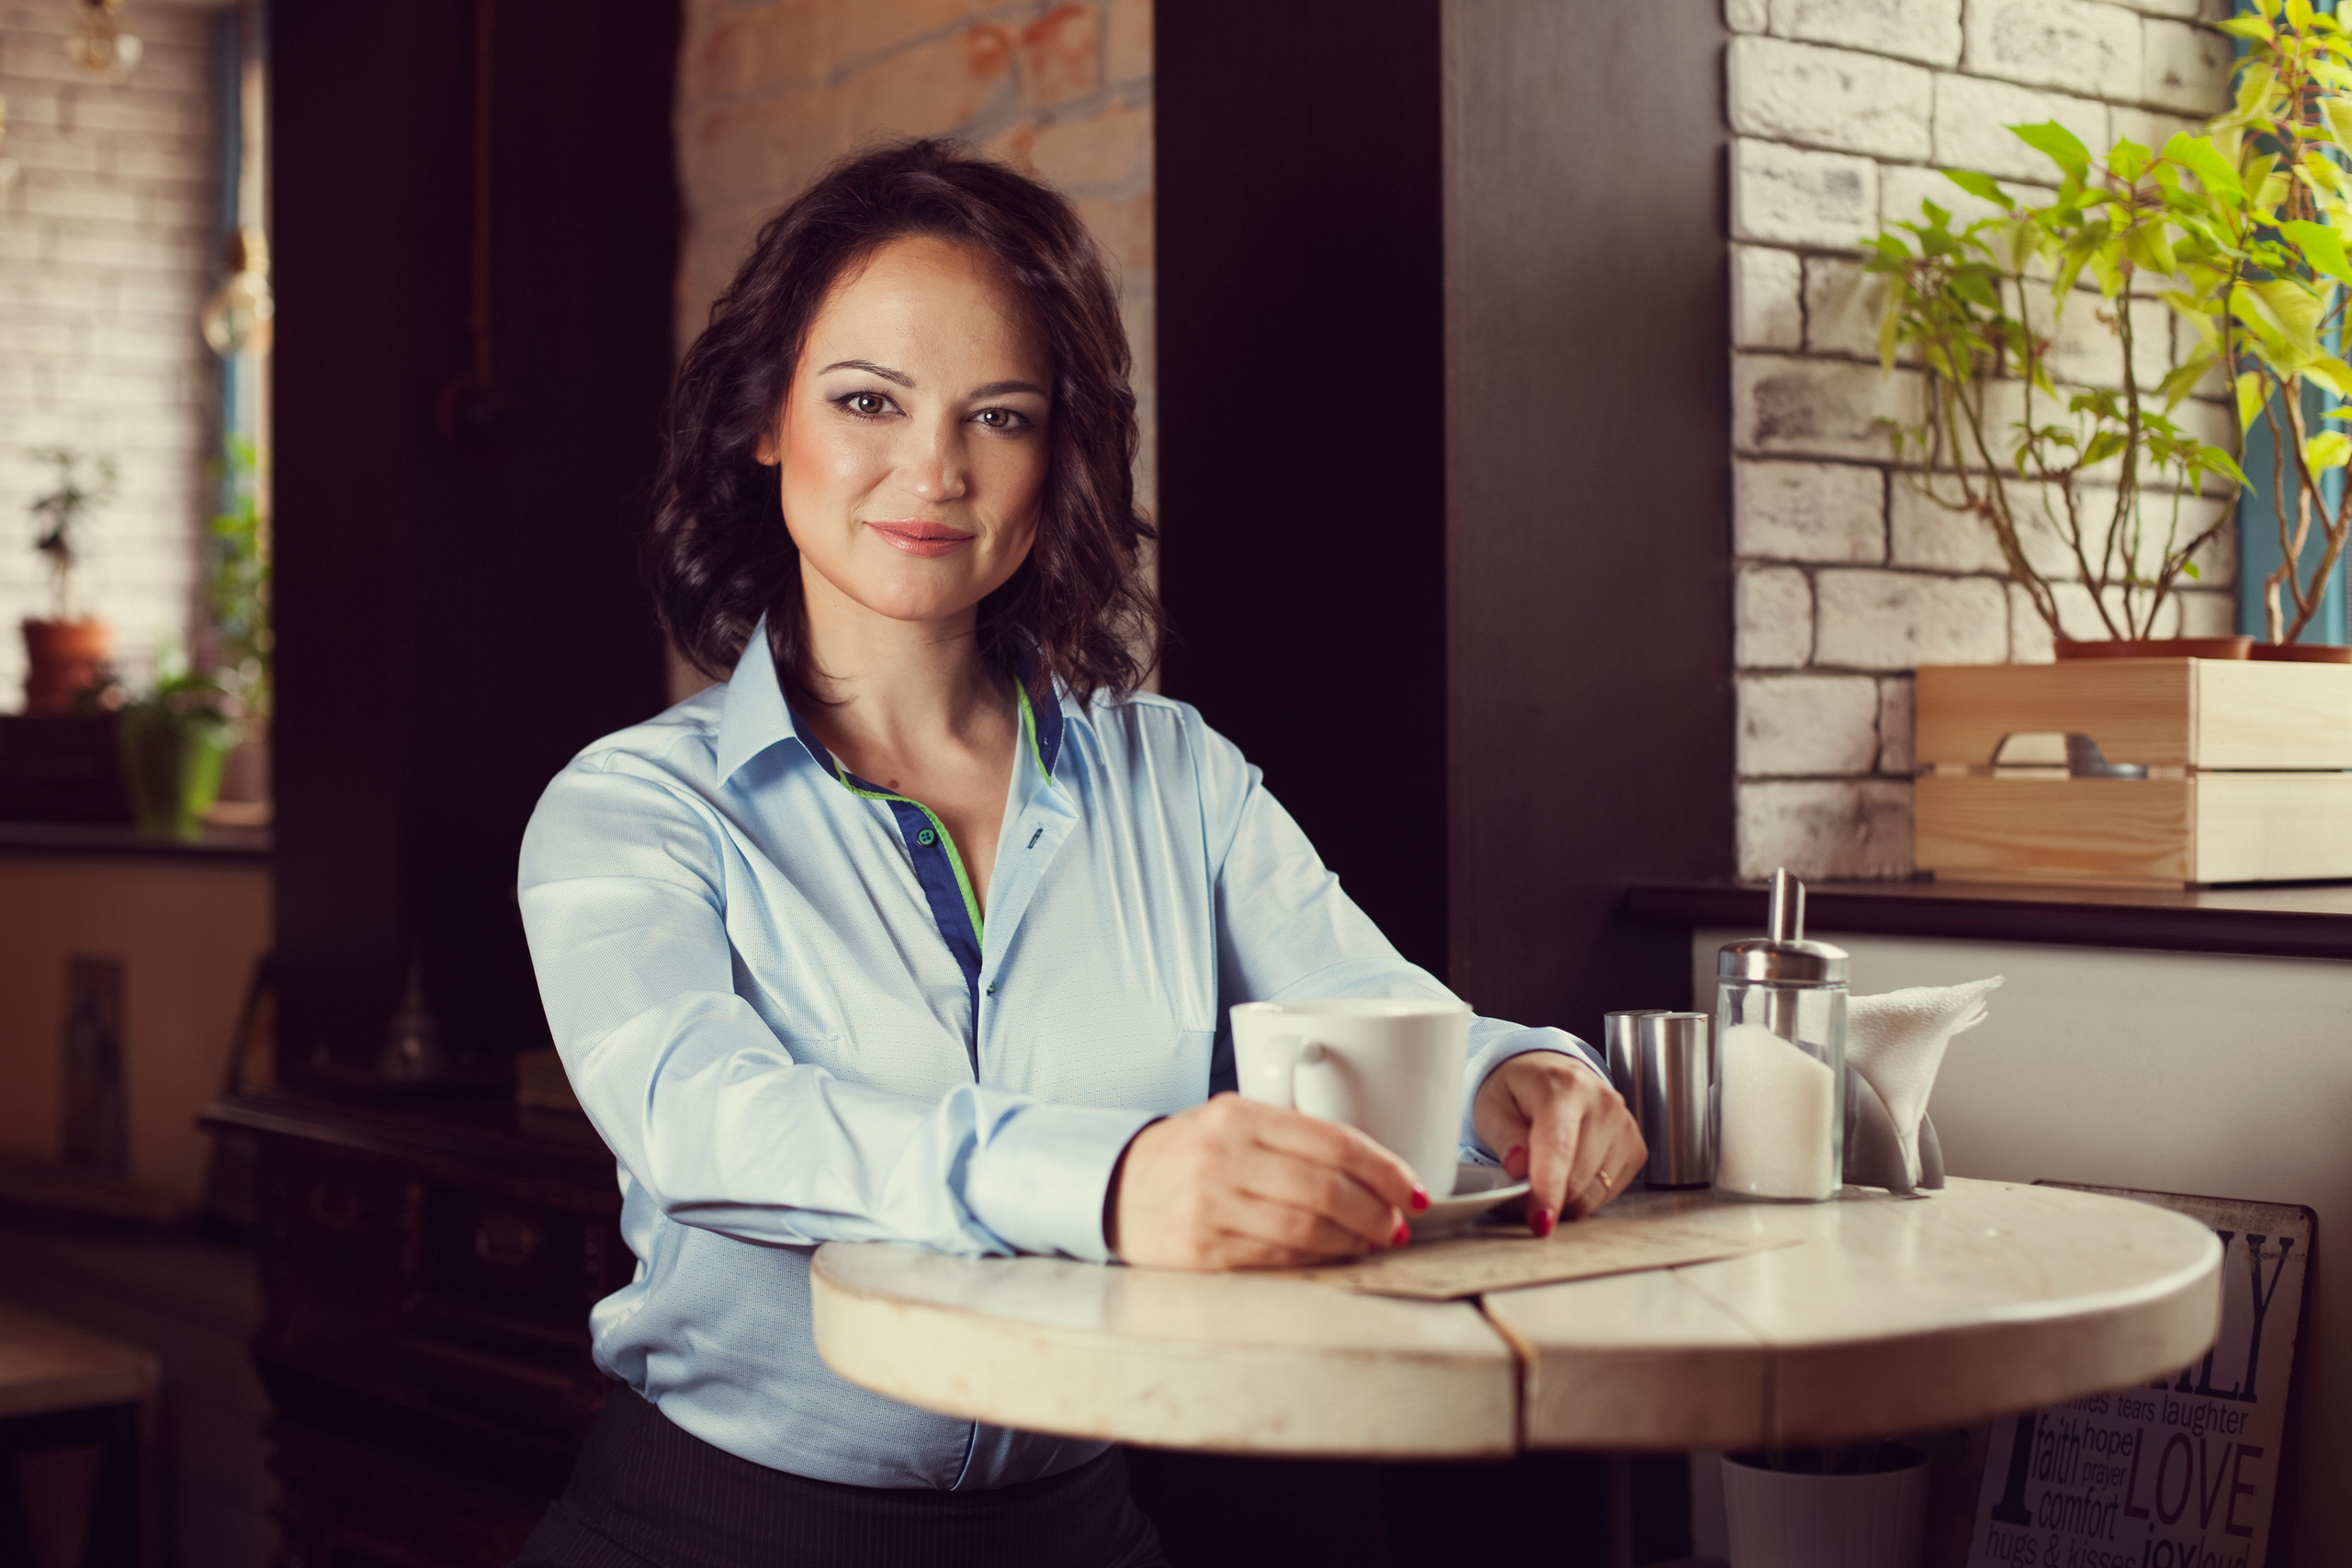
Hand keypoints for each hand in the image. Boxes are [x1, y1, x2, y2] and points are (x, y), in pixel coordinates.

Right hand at [1108, 1093, 1428, 1269]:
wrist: (1107, 1188)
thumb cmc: (1183, 1156)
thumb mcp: (1229, 1123)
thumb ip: (1290, 1135)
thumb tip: (1370, 1167)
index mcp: (1239, 1115)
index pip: (1334, 1141)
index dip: (1386, 1170)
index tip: (1412, 1189)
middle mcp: (1225, 1157)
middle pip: (1328, 1189)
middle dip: (1377, 1211)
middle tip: (1399, 1222)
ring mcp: (1211, 1206)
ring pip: (1308, 1229)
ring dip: (1354, 1240)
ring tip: (1373, 1241)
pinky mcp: (1203, 1250)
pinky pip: (1278, 1259)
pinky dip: (1318, 1260)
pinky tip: (1334, 1255)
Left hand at [1472, 1052, 1644, 1233]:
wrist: (1551, 1072)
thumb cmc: (1521, 1091)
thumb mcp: (1493, 1106)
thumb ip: (1504, 1138)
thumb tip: (1518, 1167)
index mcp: (1565, 1088)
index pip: (1558, 1148)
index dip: (1548, 1190)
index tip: (1539, 1222)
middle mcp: (1603, 1105)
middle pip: (1577, 1179)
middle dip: (1544, 1199)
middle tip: (1517, 1194)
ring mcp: (1625, 1127)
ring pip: (1593, 1193)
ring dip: (1563, 1200)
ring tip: (1540, 1179)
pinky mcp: (1635, 1149)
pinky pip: (1607, 1194)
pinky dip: (1582, 1195)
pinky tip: (1567, 1172)